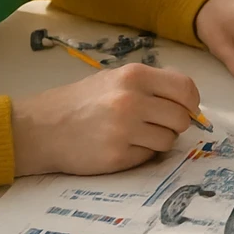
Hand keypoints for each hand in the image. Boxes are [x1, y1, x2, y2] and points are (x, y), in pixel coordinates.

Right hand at [11, 63, 199, 176]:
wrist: (42, 127)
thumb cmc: (82, 101)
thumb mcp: (115, 78)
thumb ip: (150, 83)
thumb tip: (187, 96)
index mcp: (135, 76)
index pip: (185, 88)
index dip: (191, 101)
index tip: (186, 108)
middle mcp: (132, 100)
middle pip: (181, 118)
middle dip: (176, 124)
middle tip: (159, 124)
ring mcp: (124, 130)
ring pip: (169, 140)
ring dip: (159, 140)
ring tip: (138, 135)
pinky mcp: (117, 156)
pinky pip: (148, 156)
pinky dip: (142, 153)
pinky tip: (123, 146)